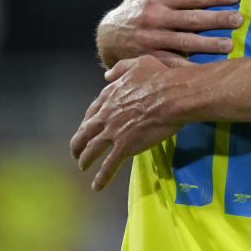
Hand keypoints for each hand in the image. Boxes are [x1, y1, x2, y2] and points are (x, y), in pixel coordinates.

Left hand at [70, 55, 189, 190]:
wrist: (173, 95)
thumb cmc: (161, 77)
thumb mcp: (139, 64)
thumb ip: (120, 69)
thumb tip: (106, 75)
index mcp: (109, 96)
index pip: (92, 111)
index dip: (87, 121)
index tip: (86, 127)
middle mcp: (106, 115)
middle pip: (85, 133)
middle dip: (78, 144)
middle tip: (76, 152)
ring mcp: (113, 132)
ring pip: (92, 150)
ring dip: (85, 160)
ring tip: (83, 166)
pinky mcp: (125, 147)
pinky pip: (109, 166)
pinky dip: (101, 178)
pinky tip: (96, 186)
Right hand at [97, 0, 243, 67]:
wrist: (108, 36)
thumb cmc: (135, 6)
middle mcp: (156, 19)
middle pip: (192, 19)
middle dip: (217, 19)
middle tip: (238, 19)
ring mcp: (154, 41)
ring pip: (185, 43)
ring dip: (208, 45)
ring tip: (228, 45)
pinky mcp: (151, 59)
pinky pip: (173, 64)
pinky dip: (189, 68)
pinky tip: (207, 70)